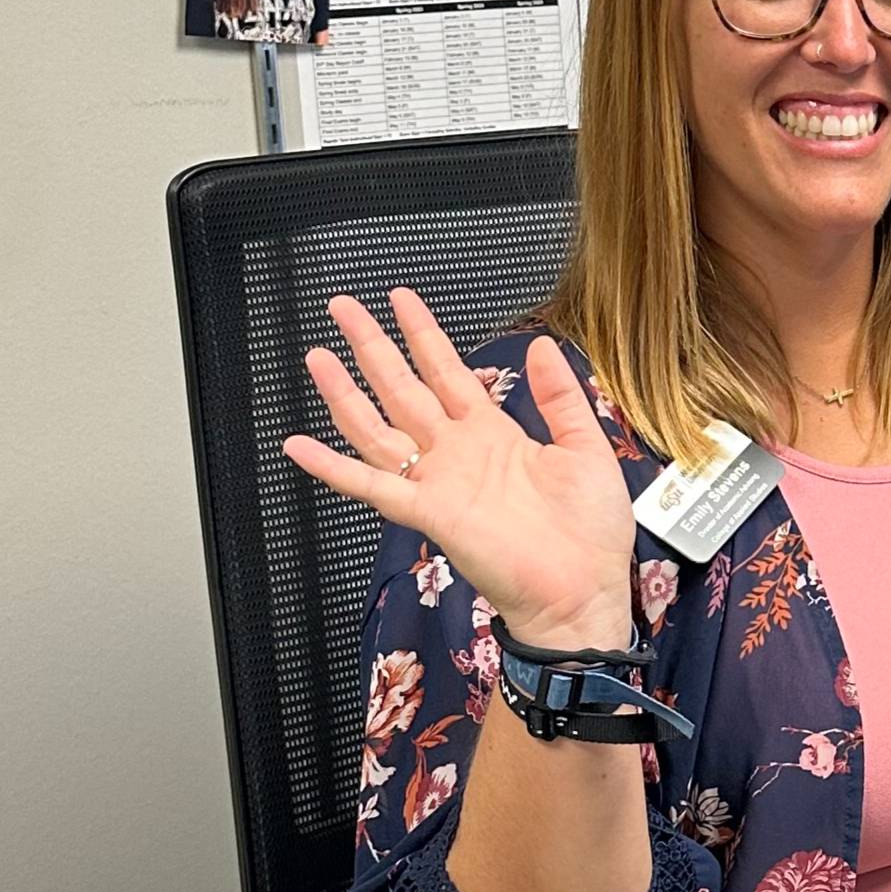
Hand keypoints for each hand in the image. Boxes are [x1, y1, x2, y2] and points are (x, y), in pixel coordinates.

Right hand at [284, 291, 635, 651]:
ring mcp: (440, 483)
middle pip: (403, 389)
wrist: (583, 591)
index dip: (423, 334)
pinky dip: (333, 468)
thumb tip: (542, 345)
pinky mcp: (430, 514)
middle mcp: (459, 454)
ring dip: (345, 394)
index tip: (401, 300)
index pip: (448, 372)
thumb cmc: (589, 534)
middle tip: (343, 309)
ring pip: (379, 428)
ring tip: (318, 358)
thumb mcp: (586, 447)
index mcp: (495, 436)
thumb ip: (561, 395)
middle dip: (372, 346)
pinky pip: (372, 486)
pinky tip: (301, 447)